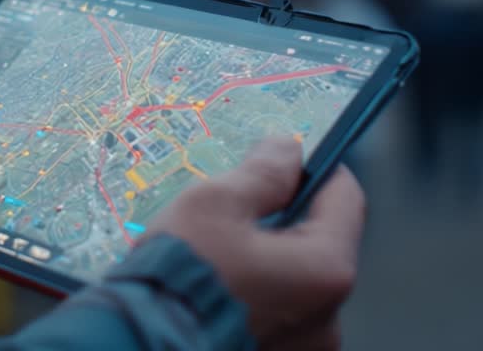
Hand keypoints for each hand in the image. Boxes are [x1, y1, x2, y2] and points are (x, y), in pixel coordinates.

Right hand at [145, 138, 365, 350]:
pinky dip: (253, 294)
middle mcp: (328, 316)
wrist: (137, 344)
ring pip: (294, 279)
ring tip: (215, 255)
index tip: (280, 162)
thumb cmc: (177, 277)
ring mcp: (304, 346)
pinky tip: (215, 288)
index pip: (344, 197)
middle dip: (281, 218)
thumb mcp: (214, 205)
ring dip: (264, 258)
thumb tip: (287, 151)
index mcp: (325, 270)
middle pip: (317, 241)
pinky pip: (276, 312)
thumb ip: (262, 173)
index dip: (313, 169)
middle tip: (231, 211)